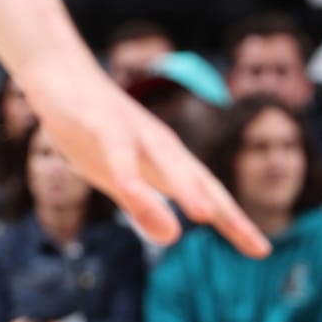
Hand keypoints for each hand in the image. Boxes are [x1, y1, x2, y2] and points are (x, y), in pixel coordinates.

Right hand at [17, 50, 269, 254]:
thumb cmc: (93, 129)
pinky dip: (125, 171)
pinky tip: (129, 189)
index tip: (262, 250)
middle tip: (254, 244)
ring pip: (165, 162)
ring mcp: (131, 131)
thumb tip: (173, 237)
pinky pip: (114, 150)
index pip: (208, 193)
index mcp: (166, 160)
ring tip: (206, 216)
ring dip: (186, 188)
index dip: (234, 222)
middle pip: (199, 179)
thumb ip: (142, 206)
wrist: (59, 70)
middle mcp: (158, 145)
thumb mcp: (117, 177)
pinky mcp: (99, 123)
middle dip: (227, 211)